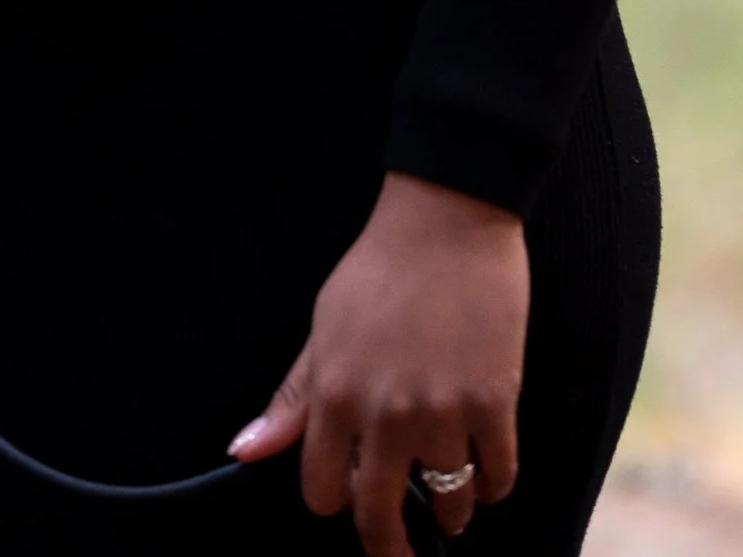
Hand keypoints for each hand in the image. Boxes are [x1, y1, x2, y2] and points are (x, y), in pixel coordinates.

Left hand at [228, 174, 527, 552]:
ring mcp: (442, 411)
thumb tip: (245, 451)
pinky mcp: (493, 402)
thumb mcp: (323, 328)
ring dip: (450, 512)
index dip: (335, 500)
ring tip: (452, 501)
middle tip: (401, 549)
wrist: (447, 219)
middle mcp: (385, 413)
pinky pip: (498, 476)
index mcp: (335, 393)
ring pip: (448, 504)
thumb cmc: (380, 268)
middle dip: (390, 545)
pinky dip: (493, 487)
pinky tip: (485, 477)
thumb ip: (293, 398)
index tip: (351, 494)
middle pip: (380, 518)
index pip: (322, 491)